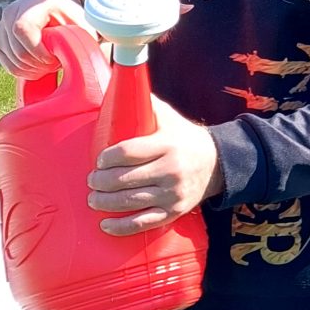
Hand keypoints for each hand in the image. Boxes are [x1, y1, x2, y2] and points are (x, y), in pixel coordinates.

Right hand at [0, 0, 88, 77]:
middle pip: (18, 51)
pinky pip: (8, 66)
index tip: (55, 58)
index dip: (38, 50)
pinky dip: (25, 72)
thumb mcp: (84, 23)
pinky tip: (39, 65)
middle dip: (40, 65)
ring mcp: (1, 27)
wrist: (54, 8)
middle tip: (56, 63)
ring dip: (34, 70)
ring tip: (50, 62)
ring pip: (13, 62)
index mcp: (34, 5)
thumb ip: (89, 37)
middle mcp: (12, 12)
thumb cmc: (71, 18)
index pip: (23, 29)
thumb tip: (100, 56)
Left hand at [87, 95, 223, 236]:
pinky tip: (106, 225)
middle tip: (91, 180)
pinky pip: (144, 223)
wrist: (218, 164)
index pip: (129, 152)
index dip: (108, 158)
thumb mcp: (169, 117)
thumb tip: (120, 83)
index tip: (99, 160)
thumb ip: (146, 103)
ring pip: (131, 202)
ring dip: (106, 202)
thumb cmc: (183, 138)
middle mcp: (170, 170)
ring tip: (93, 198)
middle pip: (125, 179)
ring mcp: (173, 193)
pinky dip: (122, 226)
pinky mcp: (174, 211)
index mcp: (167, 144)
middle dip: (101, 181)